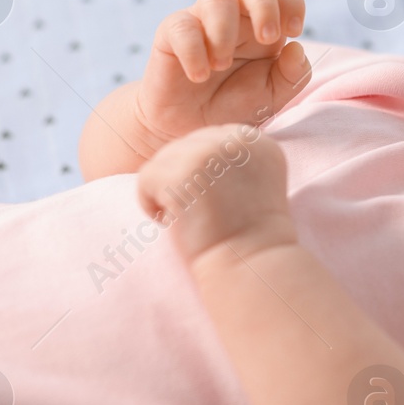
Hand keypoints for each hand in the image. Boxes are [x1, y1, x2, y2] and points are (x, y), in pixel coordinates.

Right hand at [134, 0, 310, 148]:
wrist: (192, 128)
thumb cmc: (234, 105)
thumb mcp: (273, 97)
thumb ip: (292, 76)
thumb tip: (297, 48)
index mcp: (262, 26)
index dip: (291, 3)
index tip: (294, 31)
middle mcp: (234, 16)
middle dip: (264, 4)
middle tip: (267, 38)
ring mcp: (202, 21)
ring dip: (225, 32)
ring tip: (221, 66)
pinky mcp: (171, 35)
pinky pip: (182, 26)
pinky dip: (193, 51)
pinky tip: (199, 76)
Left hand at [135, 124, 297, 263]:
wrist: (251, 265)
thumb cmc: (249, 235)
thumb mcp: (254, 183)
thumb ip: (230, 160)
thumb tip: (189, 151)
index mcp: (258, 142)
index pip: (211, 140)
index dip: (204, 175)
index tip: (220, 204)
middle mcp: (236, 141)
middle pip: (184, 146)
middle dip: (183, 180)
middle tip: (202, 213)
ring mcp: (209, 153)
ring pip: (162, 160)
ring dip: (166, 192)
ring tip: (188, 219)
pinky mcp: (182, 172)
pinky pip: (146, 178)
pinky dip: (150, 205)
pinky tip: (174, 223)